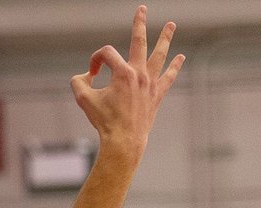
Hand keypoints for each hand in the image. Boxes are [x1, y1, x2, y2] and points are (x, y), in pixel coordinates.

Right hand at [71, 7, 183, 159]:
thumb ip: (79, 82)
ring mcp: (150, 83)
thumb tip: (85, 75)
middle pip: (140, 41)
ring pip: (160, 55)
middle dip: (139, 24)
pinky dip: (175, 67)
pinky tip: (181, 57)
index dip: (95, 60)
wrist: (123, 141)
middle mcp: (139, 73)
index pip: (106, 54)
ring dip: (166, 38)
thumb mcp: (84, 100)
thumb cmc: (103, 121)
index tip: (91, 74)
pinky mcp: (157, 94)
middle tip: (142, 9)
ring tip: (171, 25)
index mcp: (122, 72)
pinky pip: (169, 77)